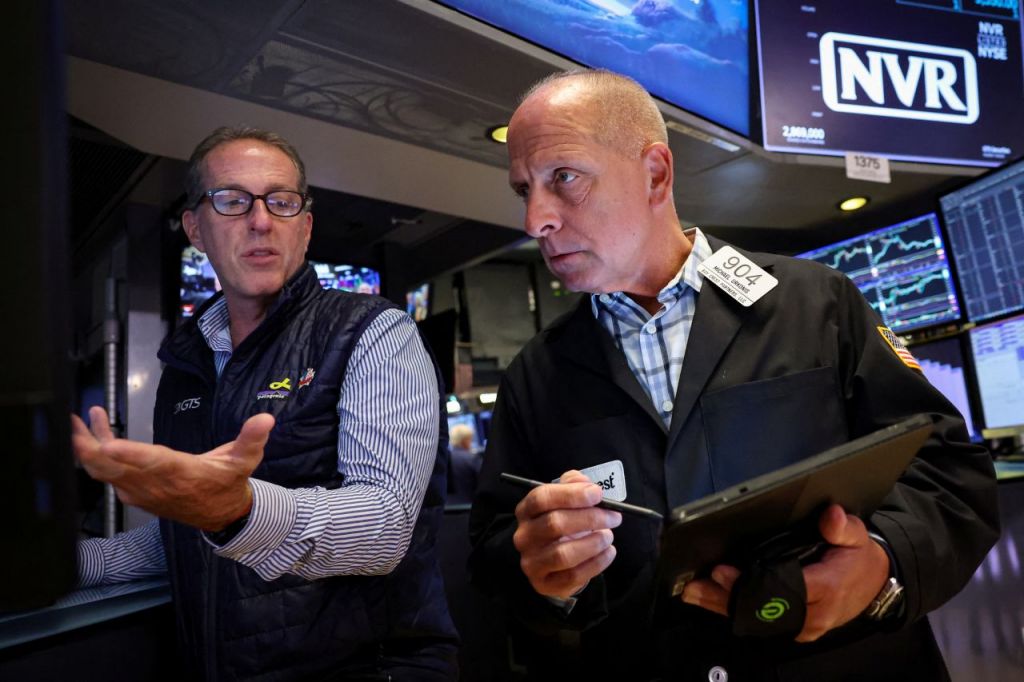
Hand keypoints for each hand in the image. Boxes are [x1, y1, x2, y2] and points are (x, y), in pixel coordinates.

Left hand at [71, 406, 273, 530]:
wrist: (222, 517)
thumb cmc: (229, 484)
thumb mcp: (245, 460)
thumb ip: (251, 438)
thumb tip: (265, 419)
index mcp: (179, 472)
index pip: (149, 462)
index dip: (127, 453)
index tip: (108, 442)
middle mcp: (154, 484)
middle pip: (111, 468)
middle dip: (88, 446)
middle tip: (74, 421)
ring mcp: (141, 491)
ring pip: (104, 472)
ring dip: (87, 448)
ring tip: (80, 422)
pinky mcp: (135, 494)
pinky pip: (108, 477)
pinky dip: (97, 458)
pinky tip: (96, 438)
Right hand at [512, 470, 621, 599]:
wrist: (554, 563)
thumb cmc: (562, 525)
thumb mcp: (564, 500)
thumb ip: (574, 485)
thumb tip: (587, 484)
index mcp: (526, 511)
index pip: (542, 498)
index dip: (571, 494)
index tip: (598, 494)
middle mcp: (524, 536)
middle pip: (555, 524)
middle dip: (590, 518)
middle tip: (614, 517)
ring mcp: (531, 562)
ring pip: (563, 554)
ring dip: (593, 543)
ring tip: (608, 536)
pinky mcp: (544, 584)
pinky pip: (573, 575)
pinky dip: (597, 563)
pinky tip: (608, 553)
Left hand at [681, 504, 890, 641]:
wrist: (874, 584)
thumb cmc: (859, 559)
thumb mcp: (858, 535)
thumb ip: (843, 526)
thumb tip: (831, 516)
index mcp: (827, 588)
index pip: (783, 588)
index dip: (750, 582)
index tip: (723, 571)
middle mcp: (814, 613)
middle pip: (763, 610)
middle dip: (726, 597)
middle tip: (696, 584)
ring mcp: (804, 625)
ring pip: (758, 620)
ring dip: (723, 606)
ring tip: (693, 592)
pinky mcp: (795, 627)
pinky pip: (763, 622)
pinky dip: (735, 611)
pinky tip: (711, 600)